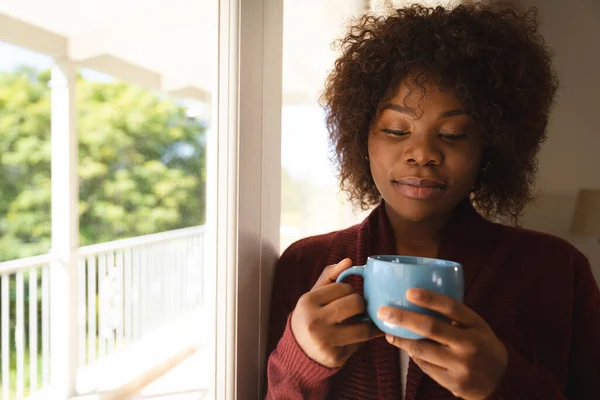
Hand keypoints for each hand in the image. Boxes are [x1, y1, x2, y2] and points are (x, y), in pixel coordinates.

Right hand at [291, 258, 382, 367]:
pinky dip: (362, 340)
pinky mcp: (335, 357)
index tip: (347, 296)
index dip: (350, 291)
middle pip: (356, 304)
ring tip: (363, 323)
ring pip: (364, 328)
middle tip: (357, 309)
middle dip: (360, 305)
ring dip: (368, 324)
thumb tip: (349, 261)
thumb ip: (329, 276)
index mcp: (308, 301)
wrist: (298, 351)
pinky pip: (360, 344)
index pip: (345, 287)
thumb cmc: (310, 316)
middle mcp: (314, 321)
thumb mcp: (313, 295)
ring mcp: (325, 341)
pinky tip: (355, 337)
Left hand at [378, 289, 507, 399]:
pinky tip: (407, 348)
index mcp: (476, 325)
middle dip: (403, 318)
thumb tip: (415, 298)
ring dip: (401, 340)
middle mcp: (470, 345)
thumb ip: (453, 315)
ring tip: (388, 332)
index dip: (429, 298)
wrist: (502, 380)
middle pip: (431, 328)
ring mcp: (462, 366)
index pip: (451, 307)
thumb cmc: (481, 344)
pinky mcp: (454, 384)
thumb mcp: (475, 325)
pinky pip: (425, 367)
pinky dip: (414, 356)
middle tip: (383, 311)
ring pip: (422, 350)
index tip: (409, 291)